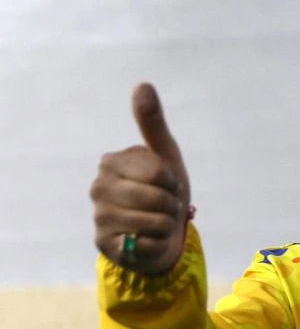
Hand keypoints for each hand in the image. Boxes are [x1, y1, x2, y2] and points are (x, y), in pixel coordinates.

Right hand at [90, 83, 190, 274]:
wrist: (160, 235)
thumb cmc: (163, 192)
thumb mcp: (165, 156)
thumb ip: (153, 123)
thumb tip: (143, 84)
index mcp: (111, 162)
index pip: (159, 173)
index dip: (172, 183)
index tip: (166, 185)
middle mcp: (98, 187)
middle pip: (157, 198)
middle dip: (170, 206)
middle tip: (163, 206)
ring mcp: (99, 216)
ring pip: (155, 222)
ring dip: (166, 226)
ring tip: (156, 222)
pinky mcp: (104, 244)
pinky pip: (146, 244)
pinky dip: (156, 244)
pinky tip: (147, 240)